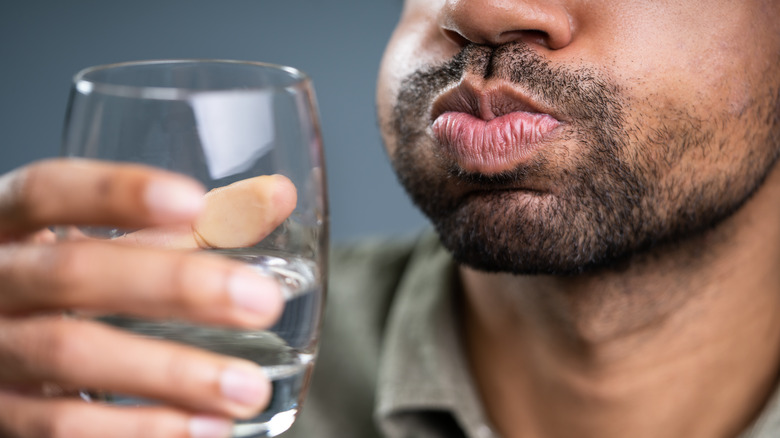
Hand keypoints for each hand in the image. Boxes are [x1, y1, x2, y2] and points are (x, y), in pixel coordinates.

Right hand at [0, 159, 296, 437]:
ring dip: (169, 373)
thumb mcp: (110, 247)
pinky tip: (205, 428)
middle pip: (71, 272)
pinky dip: (138, 429)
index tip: (193, 201)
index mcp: (12, 226)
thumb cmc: (67, 287)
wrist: (0, 351)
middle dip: (174, 285)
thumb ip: (189, 226)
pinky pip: (61, 426)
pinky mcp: (2, 415)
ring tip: (248, 387)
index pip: (48, 190)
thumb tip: (276, 197)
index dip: (115, 193)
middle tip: (261, 300)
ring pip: (68, 354)